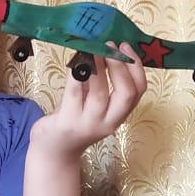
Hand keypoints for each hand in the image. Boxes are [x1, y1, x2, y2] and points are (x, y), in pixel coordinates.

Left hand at [29, 42, 146, 161]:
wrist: (55, 149)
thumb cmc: (76, 120)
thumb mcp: (95, 104)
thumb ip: (103, 82)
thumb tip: (105, 48)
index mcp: (119, 115)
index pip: (139, 91)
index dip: (136, 66)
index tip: (126, 47)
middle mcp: (108, 122)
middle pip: (126, 94)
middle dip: (120, 66)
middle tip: (110, 46)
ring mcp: (88, 124)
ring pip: (100, 93)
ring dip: (98, 67)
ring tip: (92, 49)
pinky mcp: (68, 122)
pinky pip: (74, 92)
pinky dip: (76, 73)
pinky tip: (75, 60)